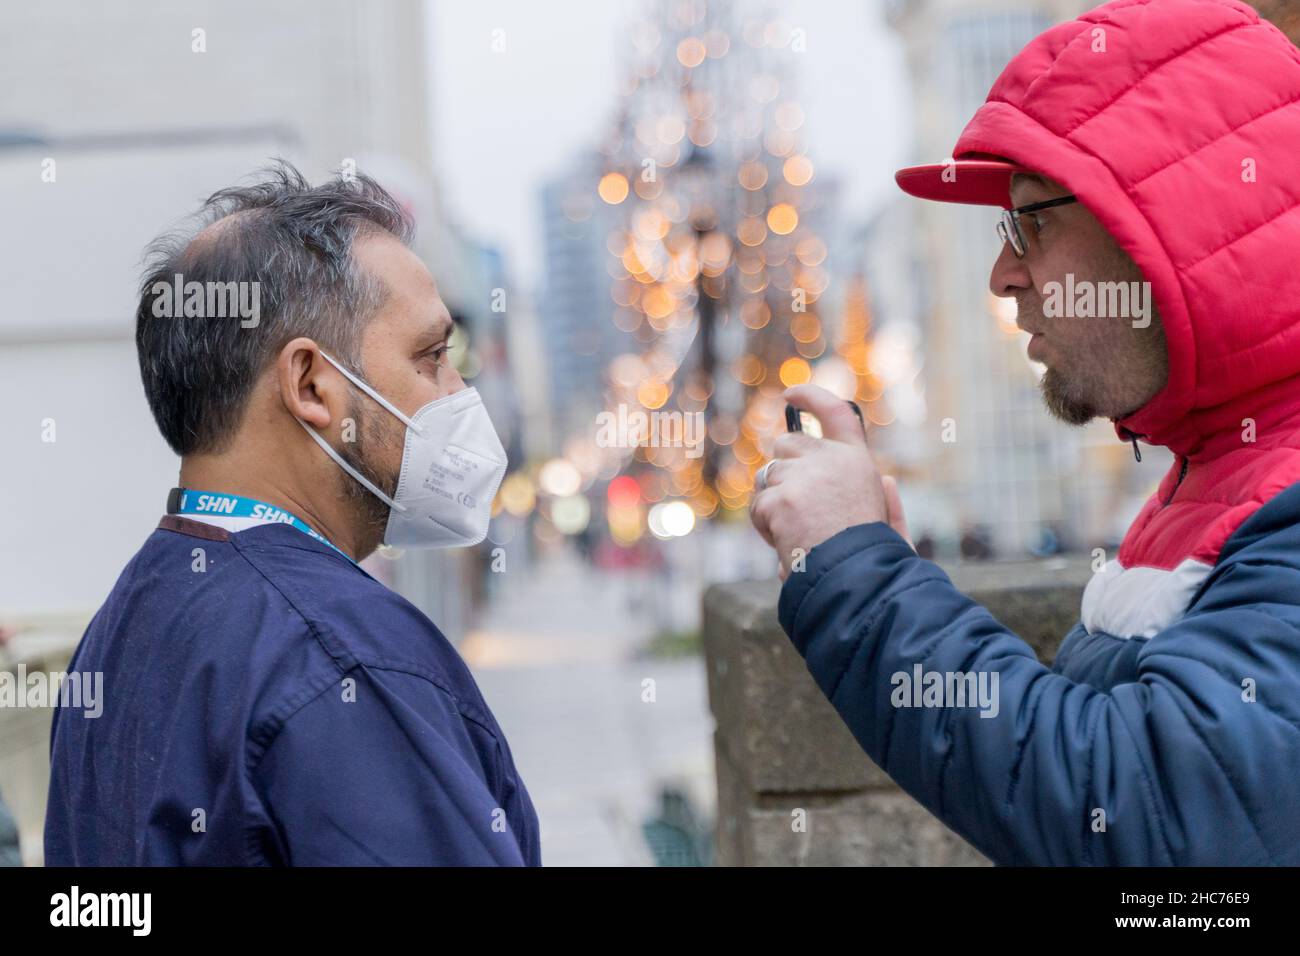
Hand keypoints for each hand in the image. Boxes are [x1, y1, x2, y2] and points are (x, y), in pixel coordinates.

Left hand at [750, 384, 911, 579]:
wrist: (856, 580)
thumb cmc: (874, 561)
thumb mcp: (892, 526)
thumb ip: (889, 501)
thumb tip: (888, 481)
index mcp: (858, 462)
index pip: (835, 413)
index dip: (811, 398)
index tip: (791, 394)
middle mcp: (830, 459)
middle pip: (786, 444)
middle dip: (784, 469)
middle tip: (794, 504)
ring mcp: (803, 476)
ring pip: (768, 476)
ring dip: (774, 501)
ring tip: (796, 532)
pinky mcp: (780, 497)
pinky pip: (759, 505)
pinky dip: (766, 526)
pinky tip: (787, 542)